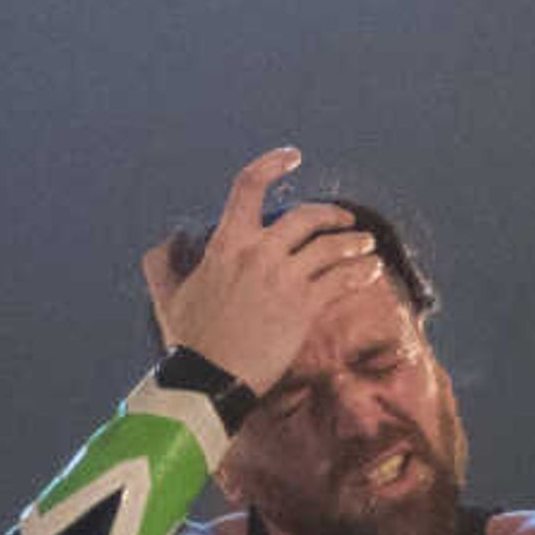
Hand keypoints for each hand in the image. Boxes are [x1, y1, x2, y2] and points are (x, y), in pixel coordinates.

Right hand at [139, 147, 380, 394]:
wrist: (209, 378)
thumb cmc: (189, 341)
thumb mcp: (168, 296)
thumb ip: (163, 265)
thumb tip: (162, 243)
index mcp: (226, 244)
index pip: (248, 186)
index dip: (272, 164)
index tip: (292, 157)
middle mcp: (257, 253)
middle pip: (305, 216)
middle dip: (331, 214)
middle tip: (346, 219)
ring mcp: (283, 278)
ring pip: (330, 247)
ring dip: (354, 243)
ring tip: (366, 246)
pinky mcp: (303, 306)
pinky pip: (341, 279)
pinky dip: (360, 271)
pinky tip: (371, 271)